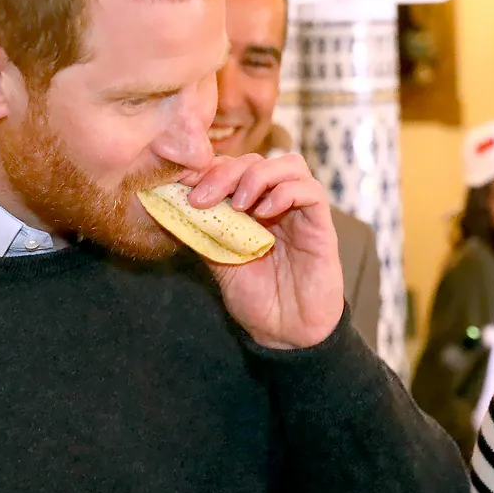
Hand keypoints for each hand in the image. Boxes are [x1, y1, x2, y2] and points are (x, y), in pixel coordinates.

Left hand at [182, 153, 342, 349]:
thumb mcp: (217, 260)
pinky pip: (312, 192)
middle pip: (257, 160)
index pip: (233, 167)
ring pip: (290, 165)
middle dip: (226, 172)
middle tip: (204, 197)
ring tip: (238, 204)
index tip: (183, 181)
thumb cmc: (255, 298)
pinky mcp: (321, 227)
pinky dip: (286, 193)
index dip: (208, 167)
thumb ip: (202, 230)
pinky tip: (265, 212)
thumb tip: (171, 203)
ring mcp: (300, 213)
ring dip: (258, 176)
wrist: (285, 332)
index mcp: (251, 207)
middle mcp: (276, 204)